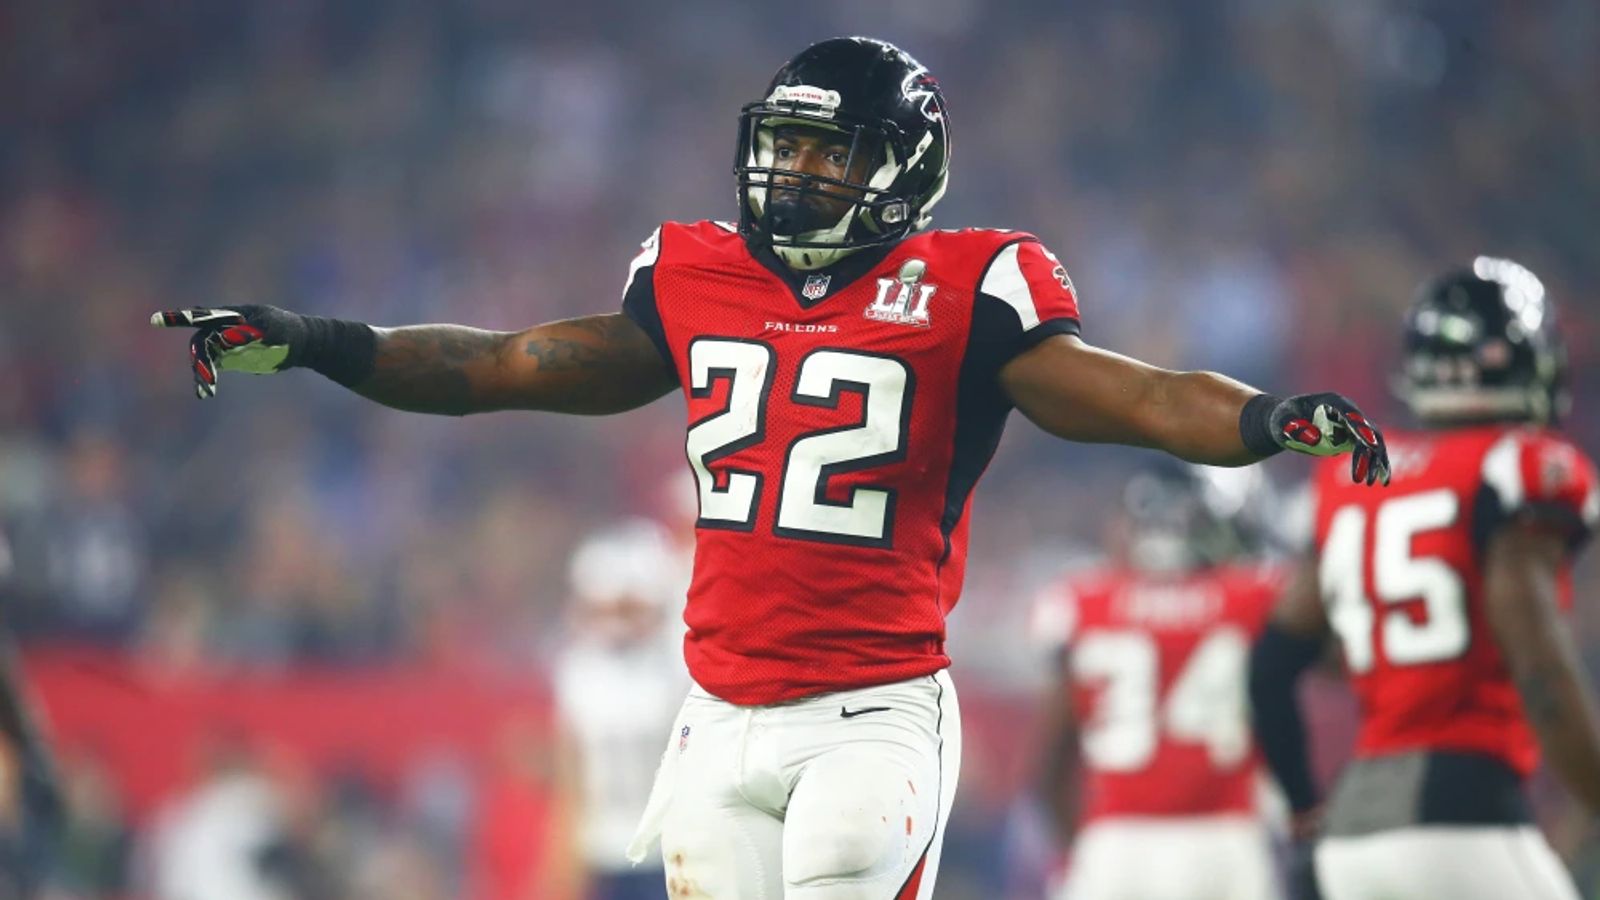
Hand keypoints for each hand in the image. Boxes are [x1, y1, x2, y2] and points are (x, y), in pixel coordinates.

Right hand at [151, 305, 304, 397]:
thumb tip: (225, 338)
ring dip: (201, 373)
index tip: (155, 321)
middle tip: (205, 378)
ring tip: (206, 390)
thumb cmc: (289, 330)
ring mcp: (225, 343)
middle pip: (201, 342)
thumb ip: (250, 333)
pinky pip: (212, 368)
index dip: (179, 318)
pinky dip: (207, 380)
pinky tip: (205, 393)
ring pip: (204, 357)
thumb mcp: (274, 330)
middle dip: (200, 359)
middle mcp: (223, 328)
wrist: (301, 344)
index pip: (203, 316)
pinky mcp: (229, 358)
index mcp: (232, 315)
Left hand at [1271, 393, 1390, 485]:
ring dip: (1375, 462)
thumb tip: (1315, 438)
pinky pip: (1370, 451)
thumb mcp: (1281, 423)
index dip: (1361, 429)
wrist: (1285, 422)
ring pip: (1374, 442)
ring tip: (1371, 483)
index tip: (1371, 445)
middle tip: (1362, 479)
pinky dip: (1376, 464)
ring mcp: (1353, 425)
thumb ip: (1294, 428)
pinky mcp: (1353, 438)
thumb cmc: (1283, 419)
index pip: (1350, 414)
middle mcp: (1348, 411)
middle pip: (1367, 430)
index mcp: (1332, 402)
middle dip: (1368, 454)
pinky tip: (1382, 480)